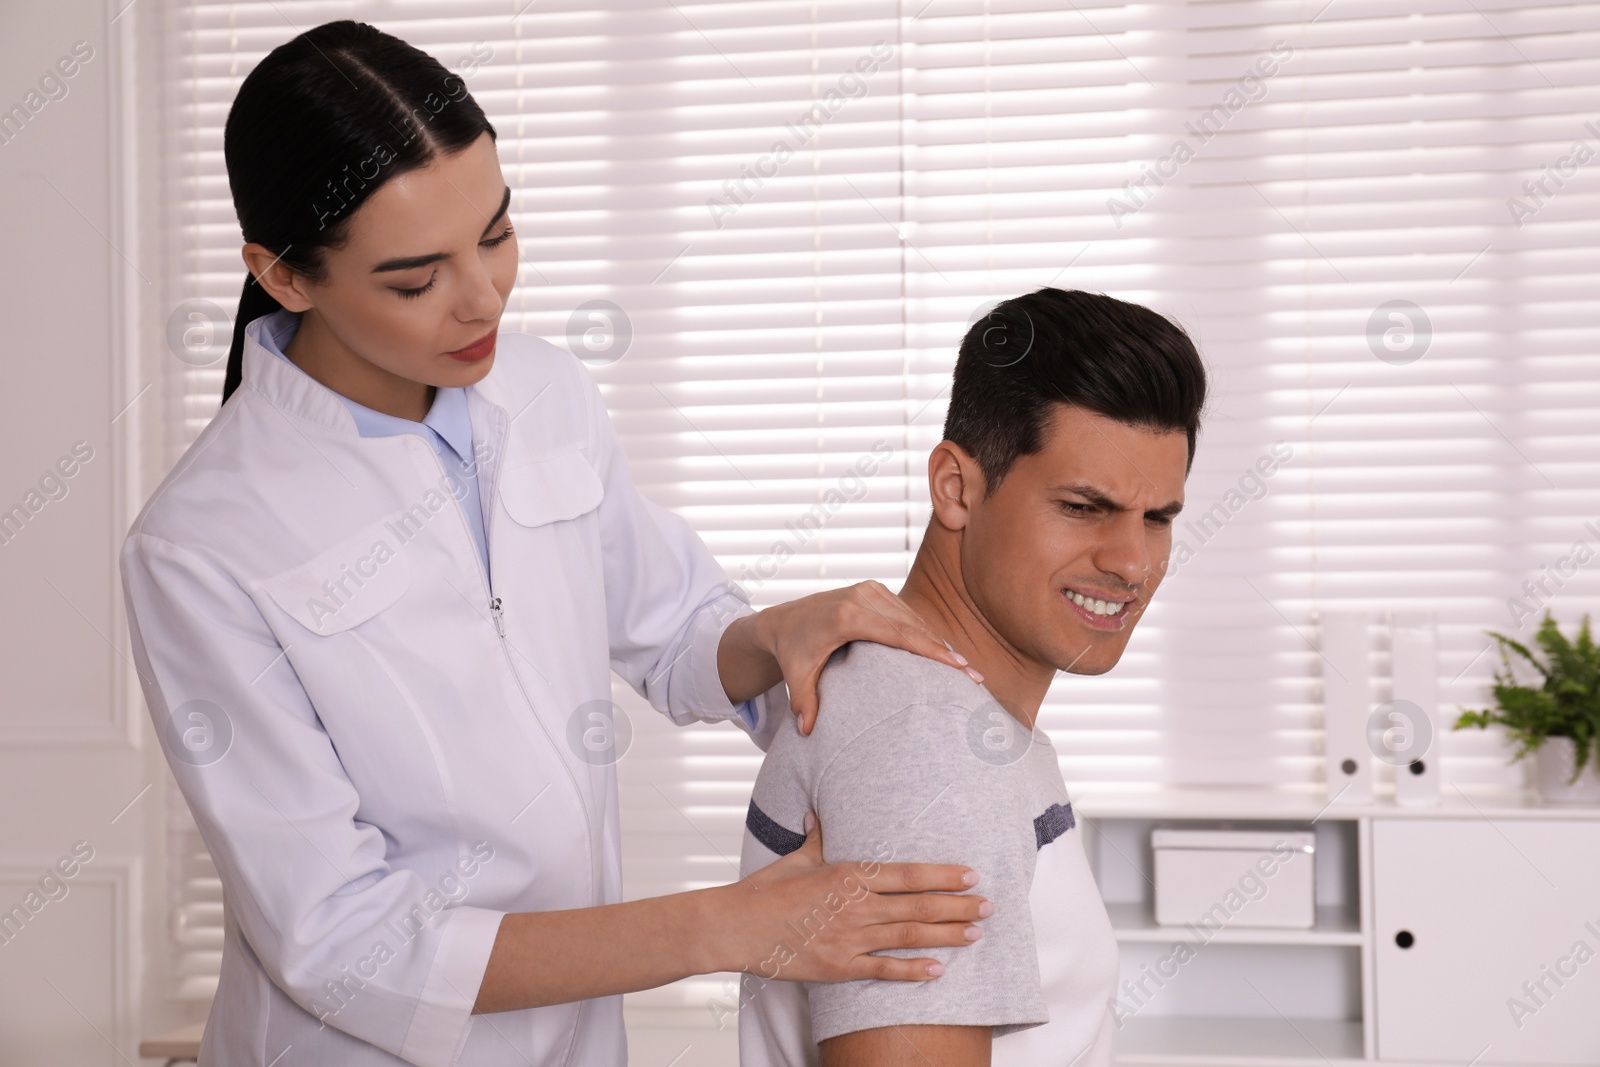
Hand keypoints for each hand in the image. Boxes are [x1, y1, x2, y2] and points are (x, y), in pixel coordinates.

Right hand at [709, 813, 990, 982]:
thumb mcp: (797, 859)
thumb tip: (820, 815)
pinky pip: (883, 970)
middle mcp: (853, 906)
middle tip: (988, 906)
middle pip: (916, 906)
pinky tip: (938, 971)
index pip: (905, 874)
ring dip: (945, 935)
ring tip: (975, 934)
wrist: (735, 927)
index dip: (941, 876)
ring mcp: (848, 939)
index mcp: (847, 875)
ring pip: (908, 936)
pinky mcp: (838, 967)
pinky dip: (912, 971)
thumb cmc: (765, 890)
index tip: (970, 874)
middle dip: (957, 906)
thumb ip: (818, 838)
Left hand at [753, 580, 982, 733]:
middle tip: (975, 676)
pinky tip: (944, 653)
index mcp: (847, 616)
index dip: (932, 651)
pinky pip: (906, 613)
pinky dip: (924, 632)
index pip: (900, 635)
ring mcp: (870, 590)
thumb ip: (803, 702)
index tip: (960, 667)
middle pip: (914, 626)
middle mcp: (862, 596)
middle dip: (946, 651)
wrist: (781, 621)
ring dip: (938, 642)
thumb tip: (806, 733)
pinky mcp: (874, 590)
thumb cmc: (792, 652)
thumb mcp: (795, 677)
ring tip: (966, 669)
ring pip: (913, 618)